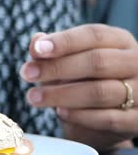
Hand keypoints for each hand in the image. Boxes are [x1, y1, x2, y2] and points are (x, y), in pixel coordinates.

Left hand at [20, 24, 136, 150]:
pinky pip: (109, 119)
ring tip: (34, 97)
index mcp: (120, 41)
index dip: (64, 41)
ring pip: (100, 92)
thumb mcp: (68, 62)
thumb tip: (36, 41)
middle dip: (57, 68)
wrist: (107, 120)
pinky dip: (81, 116)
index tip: (37, 50)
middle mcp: (137, 63)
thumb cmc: (84, 81)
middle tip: (27, 74)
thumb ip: (51, 51)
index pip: (94, 35)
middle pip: (97, 62)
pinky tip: (59, 112)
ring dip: (62, 95)